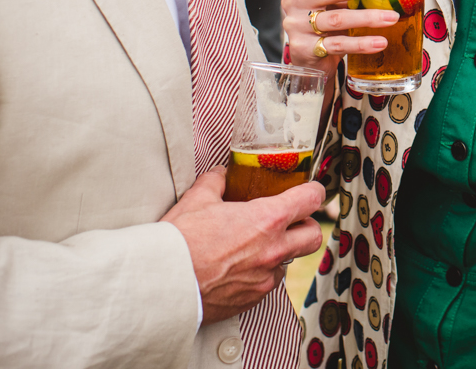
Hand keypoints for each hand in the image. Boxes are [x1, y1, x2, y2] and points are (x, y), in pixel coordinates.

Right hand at [161, 167, 327, 323]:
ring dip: (279, 252)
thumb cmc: (179, 241)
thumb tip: (220, 175)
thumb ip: (215, 183)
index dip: (312, 192)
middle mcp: (273, 250)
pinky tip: (238, 268)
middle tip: (289, 221)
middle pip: (313, 236)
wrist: (162, 283)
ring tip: (254, 246)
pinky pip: (267, 283)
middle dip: (305, 226)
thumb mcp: (197, 200)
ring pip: (289, 262)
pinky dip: (259, 274)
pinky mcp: (252, 299)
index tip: (307, 191)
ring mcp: (264, 278)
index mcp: (267, 220)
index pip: (311, 199)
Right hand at [282, 0, 401, 71]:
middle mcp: (296, 0)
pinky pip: (337, 44)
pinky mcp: (304, 48)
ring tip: (392, 17)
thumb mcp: (340, 1)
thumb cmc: (326, 20)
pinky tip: (380, 42)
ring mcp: (297, 25)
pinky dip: (361, 43)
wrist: (307, 56)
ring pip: (338, 18)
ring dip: (368, 17)